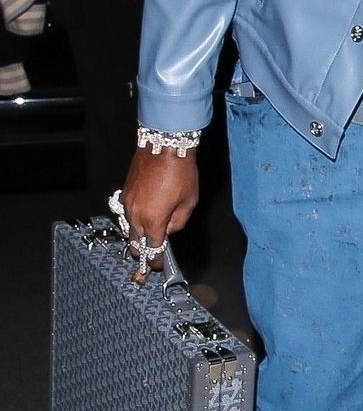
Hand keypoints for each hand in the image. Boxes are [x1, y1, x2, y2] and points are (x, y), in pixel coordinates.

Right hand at [118, 146, 199, 264]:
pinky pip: (127, 213)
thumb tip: (169, 229)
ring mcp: (127, 203)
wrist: (164, 145)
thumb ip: (178, 222)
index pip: (152, 249)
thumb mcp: (189, 201)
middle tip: (151, 255)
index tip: (158, 265)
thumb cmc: (180, 171)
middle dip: (143, 251)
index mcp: (152, 220)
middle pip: (135, 242)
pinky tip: (145, 215)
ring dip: (138, 234)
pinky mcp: (125, 192)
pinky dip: (134, 219)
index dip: (156, 260)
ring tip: (149, 234)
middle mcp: (136, 214)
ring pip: (129, 228)